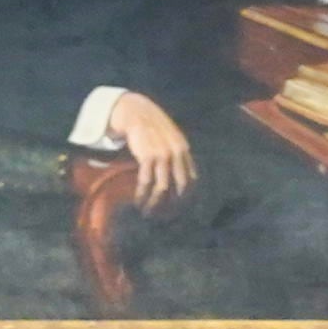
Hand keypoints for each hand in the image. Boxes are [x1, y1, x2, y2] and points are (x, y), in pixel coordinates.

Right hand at [103, 88, 196, 204]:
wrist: (136, 112)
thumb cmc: (152, 127)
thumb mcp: (170, 138)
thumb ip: (177, 154)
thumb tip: (178, 176)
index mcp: (184, 150)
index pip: (191, 179)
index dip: (186, 196)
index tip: (177, 208)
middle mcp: (177, 153)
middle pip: (180, 186)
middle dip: (172, 204)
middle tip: (163, 215)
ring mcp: (163, 155)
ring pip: (162, 188)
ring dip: (154, 203)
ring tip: (147, 212)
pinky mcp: (147, 157)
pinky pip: (146, 182)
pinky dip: (142, 194)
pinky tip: (138, 200)